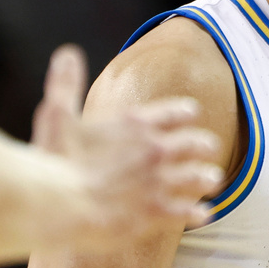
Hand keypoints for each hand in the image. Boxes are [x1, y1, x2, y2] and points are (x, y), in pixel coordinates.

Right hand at [29, 44, 222, 248]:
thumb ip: (65, 84)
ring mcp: (159, 180)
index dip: (185, 112)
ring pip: (198, 176)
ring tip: (213, 179)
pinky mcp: (157, 210)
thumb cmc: (55, 161)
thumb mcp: (57, 115)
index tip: (193, 113)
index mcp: (136, 123)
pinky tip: (205, 214)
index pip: (175, 112)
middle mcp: (155, 149)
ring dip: (206, 177)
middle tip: (210, 147)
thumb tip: (67, 52)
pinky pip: (186, 211)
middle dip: (203, 145)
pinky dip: (197, 213)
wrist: (59, 204)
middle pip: (194, 143)